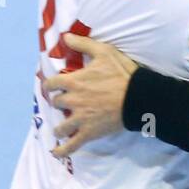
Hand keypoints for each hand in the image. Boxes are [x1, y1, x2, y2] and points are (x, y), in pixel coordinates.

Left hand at [44, 34, 137, 158]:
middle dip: (59, 103)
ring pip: (60, 126)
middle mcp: (73, 101)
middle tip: (64, 103)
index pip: (51, 84)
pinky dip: (62, 151)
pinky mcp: (89, 133)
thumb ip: (83, 43)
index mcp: (73, 82)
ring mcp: (80, 119)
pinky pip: (71, 145)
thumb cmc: (122, 73)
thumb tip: (65, 36)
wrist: (139, 97)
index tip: (52, 86)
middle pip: (56, 104)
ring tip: (63, 126)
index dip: (50, 85)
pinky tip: (56, 153)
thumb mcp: (104, 52)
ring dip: (60, 126)